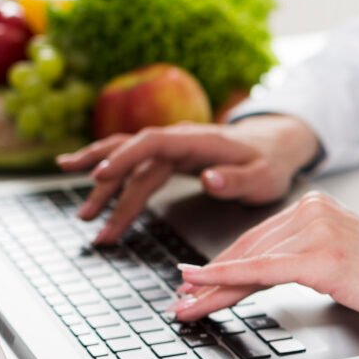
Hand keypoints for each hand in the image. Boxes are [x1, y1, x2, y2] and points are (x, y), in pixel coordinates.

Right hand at [56, 115, 320, 244]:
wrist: (275, 145)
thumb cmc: (269, 163)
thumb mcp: (263, 177)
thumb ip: (236, 180)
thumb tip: (208, 180)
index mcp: (198, 140)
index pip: (152, 143)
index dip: (125, 157)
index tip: (100, 176)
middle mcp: (179, 139)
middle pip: (133, 156)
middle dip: (108, 187)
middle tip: (88, 218)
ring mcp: (173, 147)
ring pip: (129, 161)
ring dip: (104, 185)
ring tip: (83, 214)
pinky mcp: (171, 157)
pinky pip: (136, 164)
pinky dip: (111, 171)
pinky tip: (87, 178)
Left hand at [172, 192, 358, 333]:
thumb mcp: (344, 258)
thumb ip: (306, 257)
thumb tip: (266, 275)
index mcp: (317, 207)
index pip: (257, 239)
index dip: (222, 264)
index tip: (196, 282)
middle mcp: (314, 210)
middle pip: (247, 249)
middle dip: (209, 279)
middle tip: (181, 299)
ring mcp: (318, 231)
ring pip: (249, 262)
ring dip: (211, 287)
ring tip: (187, 307)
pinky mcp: (323, 257)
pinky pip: (264, 270)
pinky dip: (228, 280)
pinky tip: (205, 287)